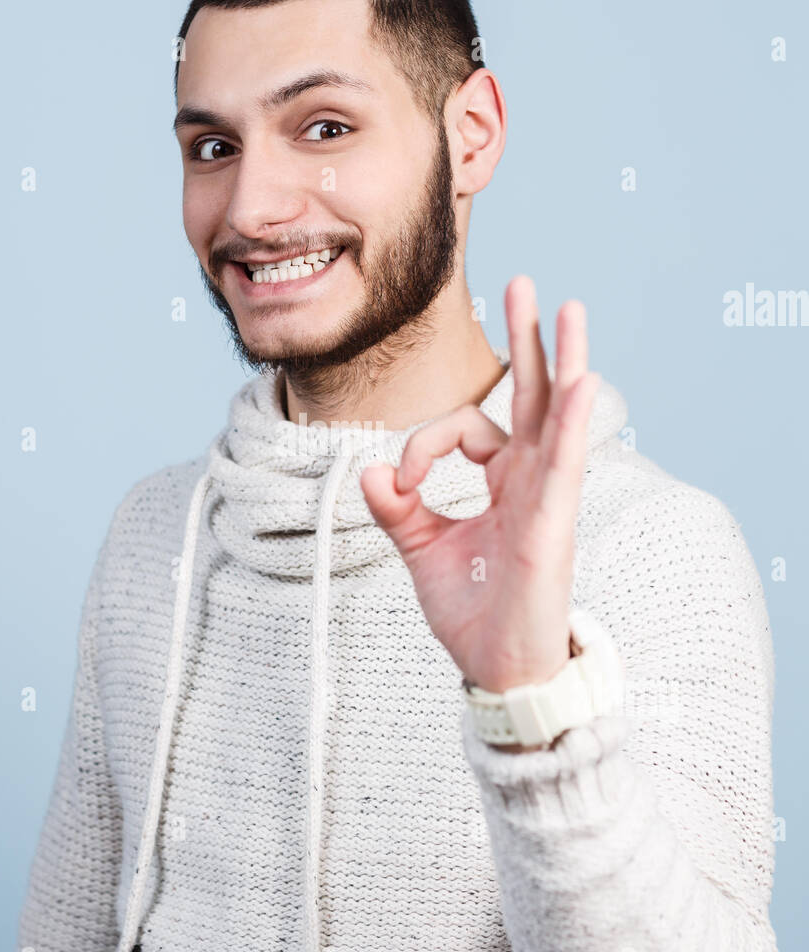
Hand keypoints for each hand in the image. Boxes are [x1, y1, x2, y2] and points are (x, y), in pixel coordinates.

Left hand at [360, 275, 598, 708]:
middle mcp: (530, 480)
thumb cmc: (471, 610)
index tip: (397, 483)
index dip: (421, 445)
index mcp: (503, 482)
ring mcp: (546, 498)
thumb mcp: (421, 549)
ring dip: (563, 359)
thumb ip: (397, 508)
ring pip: (558, 416)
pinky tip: (580, 379)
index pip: (463, 430)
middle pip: (532, 396)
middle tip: (526, 283)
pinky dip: (570, 421)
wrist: (496, 668)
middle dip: (528, 339)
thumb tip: (372, 472)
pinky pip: (564, 463)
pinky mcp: (552, 523)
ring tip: (569, 306)